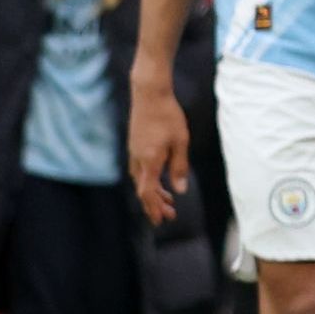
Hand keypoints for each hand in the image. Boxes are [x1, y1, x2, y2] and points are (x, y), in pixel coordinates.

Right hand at [129, 66, 189, 226]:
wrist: (149, 94)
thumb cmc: (168, 116)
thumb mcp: (180, 142)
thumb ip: (179, 167)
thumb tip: (180, 190)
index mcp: (149, 161)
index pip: (148, 192)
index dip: (155, 208)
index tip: (163, 219)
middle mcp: (137, 160)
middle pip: (143, 189)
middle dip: (155, 205)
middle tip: (168, 216)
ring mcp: (133, 152)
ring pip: (140, 180)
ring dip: (153, 193)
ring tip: (168, 200)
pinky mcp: (134, 146)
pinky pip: (138, 170)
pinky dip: (148, 180)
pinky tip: (157, 180)